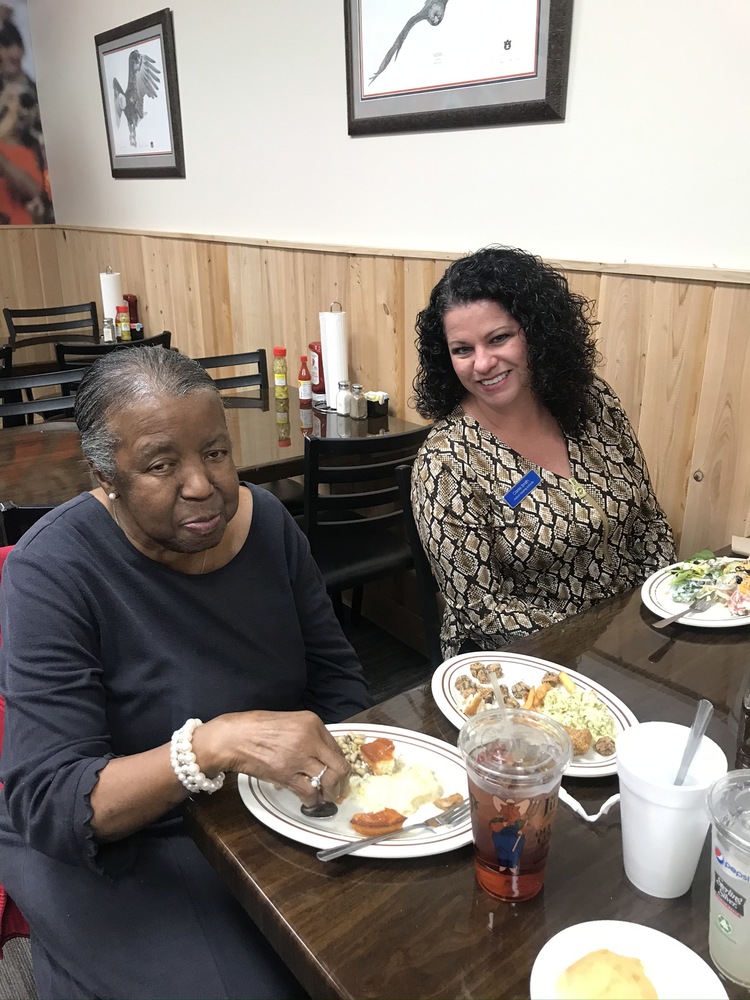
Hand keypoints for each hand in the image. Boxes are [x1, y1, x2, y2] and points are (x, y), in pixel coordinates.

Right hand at [193, 710, 349, 806]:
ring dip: (329, 793)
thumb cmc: (258, 728)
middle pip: (339, 766)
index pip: (338, 748)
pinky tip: (310, 800)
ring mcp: (299, 758)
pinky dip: (313, 800)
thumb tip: (324, 755)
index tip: (340, 773)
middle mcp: (310, 739)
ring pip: (328, 781)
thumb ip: (310, 736)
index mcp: (313, 723)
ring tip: (326, 797)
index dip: (341, 764)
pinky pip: (309, 792)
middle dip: (342, 782)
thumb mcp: (291, 722)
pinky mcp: (287, 775)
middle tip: (338, 790)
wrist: (234, 738)